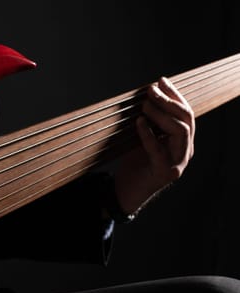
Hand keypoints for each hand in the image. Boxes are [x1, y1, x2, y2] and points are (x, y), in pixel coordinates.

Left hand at [114, 77, 194, 214]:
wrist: (126, 192)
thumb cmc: (135, 164)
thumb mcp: (144, 138)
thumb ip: (150, 122)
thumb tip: (145, 96)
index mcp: (183, 142)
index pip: (186, 113)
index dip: (175, 95)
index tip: (161, 80)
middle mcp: (185, 151)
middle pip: (187, 120)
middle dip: (170, 101)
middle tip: (151, 90)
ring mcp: (177, 163)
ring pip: (180, 132)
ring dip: (162, 115)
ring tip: (144, 106)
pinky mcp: (164, 172)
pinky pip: (158, 150)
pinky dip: (148, 134)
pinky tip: (138, 123)